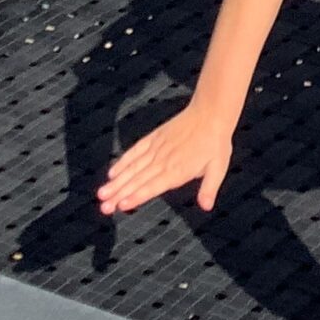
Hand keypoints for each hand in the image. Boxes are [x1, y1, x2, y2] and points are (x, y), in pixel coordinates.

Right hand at [98, 104, 234, 215]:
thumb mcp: (218, 167)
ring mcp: (156, 148)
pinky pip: (135, 151)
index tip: (121, 204)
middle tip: (103, 206)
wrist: (210, 112)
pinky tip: (113, 172)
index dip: (137, 196)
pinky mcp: (154, 138)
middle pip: (137, 180)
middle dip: (119, 194)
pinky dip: (123, 161)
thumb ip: (209, 188)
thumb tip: (206, 206)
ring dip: (116, 181)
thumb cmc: (215, 142)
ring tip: (101, 193)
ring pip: (132, 168)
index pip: (153, 186)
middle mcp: (163, 160)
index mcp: (178, 170)